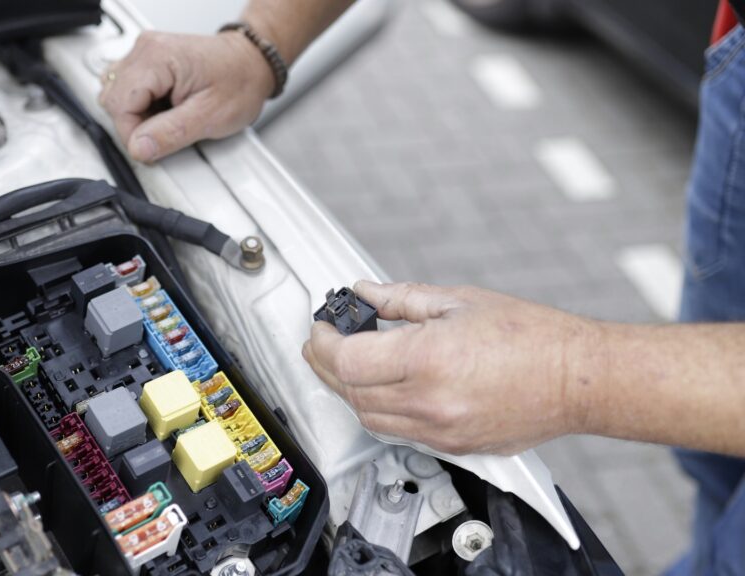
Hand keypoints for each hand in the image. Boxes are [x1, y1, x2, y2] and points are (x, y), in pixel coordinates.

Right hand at [98, 31, 273, 162]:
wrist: (252, 65)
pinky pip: (127, 89)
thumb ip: (170, 134)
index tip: (152, 147)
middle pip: (113, 99)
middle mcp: (146, 49)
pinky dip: (141, 106)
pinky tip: (162, 109)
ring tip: (167, 117)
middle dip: (135, 125)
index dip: (132, 134)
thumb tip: (139, 148)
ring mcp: (145, 52)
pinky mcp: (148, 60)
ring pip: (116, 95)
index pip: (119, 104)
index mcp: (158, 58)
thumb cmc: (239, 83)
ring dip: (137, 115)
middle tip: (165, 132)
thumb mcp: (209, 116)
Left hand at [302, 281, 606, 454]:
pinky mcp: (452, 447)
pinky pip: (397, 432)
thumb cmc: (533, 338)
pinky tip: (382, 386)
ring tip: (350, 362)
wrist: (578, 380)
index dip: (323, 342)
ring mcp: (440, 431)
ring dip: (350, 390)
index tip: (321, 328)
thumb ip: (401, 299)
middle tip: (325, 341)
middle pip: (351, 392)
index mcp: (428, 359)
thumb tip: (365, 294)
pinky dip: (379, 409)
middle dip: (327, 365)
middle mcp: (430, 402)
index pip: (347, 360)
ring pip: (368, 418)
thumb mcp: (459, 301)